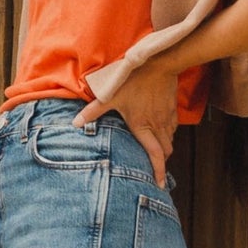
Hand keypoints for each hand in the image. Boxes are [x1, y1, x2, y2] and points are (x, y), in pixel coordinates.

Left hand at [75, 59, 178, 185]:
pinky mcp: (172, 109)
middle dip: (160, 162)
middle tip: (154, 169)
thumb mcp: (110, 95)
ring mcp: (167, 117)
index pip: (155, 154)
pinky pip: (173, 128)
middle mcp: (158, 125)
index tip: (160, 184)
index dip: (158, 171)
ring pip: (170, 140)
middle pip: (165, 151)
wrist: (158, 63)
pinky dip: (167, 134)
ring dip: (164, 149)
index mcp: (143, 126)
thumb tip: (74, 123)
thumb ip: (93, 111)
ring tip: (156, 153)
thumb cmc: (133, 80)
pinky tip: (159, 131)